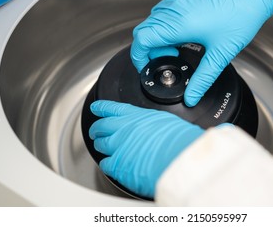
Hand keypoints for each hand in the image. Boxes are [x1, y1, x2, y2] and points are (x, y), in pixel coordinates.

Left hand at [89, 100, 203, 197]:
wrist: (177, 156)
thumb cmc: (177, 139)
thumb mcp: (164, 119)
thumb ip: (150, 122)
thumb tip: (150, 126)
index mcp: (134, 116)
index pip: (111, 108)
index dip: (101, 108)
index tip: (95, 108)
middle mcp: (122, 129)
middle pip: (101, 126)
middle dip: (97, 129)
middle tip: (96, 132)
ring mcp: (118, 146)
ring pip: (101, 145)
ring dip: (101, 145)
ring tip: (103, 147)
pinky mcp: (118, 165)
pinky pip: (105, 164)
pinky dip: (107, 164)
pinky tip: (111, 165)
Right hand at [131, 0, 272, 106]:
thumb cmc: (240, 17)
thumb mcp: (220, 54)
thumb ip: (203, 79)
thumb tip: (192, 96)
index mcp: (178, 24)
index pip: (141, 40)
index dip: (139, 57)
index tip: (148, 67)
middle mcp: (173, 9)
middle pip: (143, 31)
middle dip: (149, 50)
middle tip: (170, 59)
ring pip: (153, 21)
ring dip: (158, 37)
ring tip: (178, 47)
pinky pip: (163, 12)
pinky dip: (165, 26)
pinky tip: (183, 34)